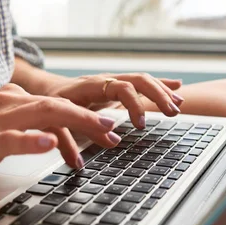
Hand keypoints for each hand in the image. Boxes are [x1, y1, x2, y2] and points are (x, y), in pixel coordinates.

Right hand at [0, 84, 119, 194]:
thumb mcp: (4, 131)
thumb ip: (27, 126)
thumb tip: (57, 133)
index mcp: (12, 99)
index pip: (56, 103)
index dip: (85, 114)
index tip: (107, 128)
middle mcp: (7, 103)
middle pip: (57, 105)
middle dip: (89, 117)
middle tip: (114, 129)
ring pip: (43, 115)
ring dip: (76, 123)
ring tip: (100, 131)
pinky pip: (13, 138)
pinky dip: (33, 140)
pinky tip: (50, 142)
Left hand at [44, 73, 183, 128]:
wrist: (47, 90)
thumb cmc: (49, 107)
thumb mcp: (55, 122)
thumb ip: (75, 136)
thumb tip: (110, 144)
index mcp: (88, 86)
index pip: (117, 87)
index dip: (132, 104)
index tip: (140, 124)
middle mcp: (103, 80)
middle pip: (136, 79)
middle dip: (156, 95)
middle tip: (170, 113)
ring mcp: (112, 82)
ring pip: (142, 80)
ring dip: (162, 91)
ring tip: (178, 106)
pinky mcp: (118, 87)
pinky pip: (142, 84)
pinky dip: (160, 86)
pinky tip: (177, 89)